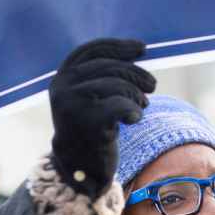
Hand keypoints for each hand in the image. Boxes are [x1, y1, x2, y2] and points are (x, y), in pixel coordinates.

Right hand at [49, 38, 156, 198]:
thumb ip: (104, 74)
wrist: (80, 167)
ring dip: (137, 95)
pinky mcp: (87, 123)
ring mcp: (72, 105)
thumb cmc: (92, 127)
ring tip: (142, 106)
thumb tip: (138, 49)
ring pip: (118, 85)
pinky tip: (134, 119)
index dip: (118, 46)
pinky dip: (134, 111)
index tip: (142, 47)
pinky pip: (121, 106)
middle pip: (110, 66)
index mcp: (62, 77)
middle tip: (152, 86)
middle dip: (136, 74)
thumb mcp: (91, 96)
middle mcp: (62, 87)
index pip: (92, 50)